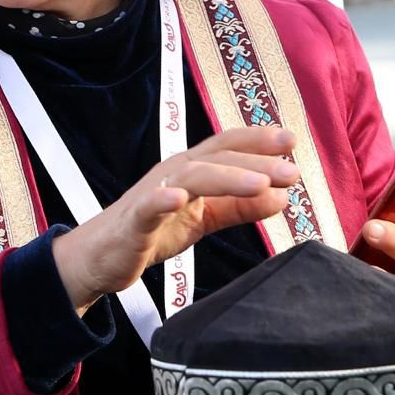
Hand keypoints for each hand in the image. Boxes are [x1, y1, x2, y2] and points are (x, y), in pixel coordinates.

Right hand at [52, 127, 298, 311]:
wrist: (103, 255)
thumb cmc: (154, 230)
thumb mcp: (205, 217)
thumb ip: (240, 207)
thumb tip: (281, 196)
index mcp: (192, 169)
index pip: (228, 147)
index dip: (257, 140)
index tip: (291, 139)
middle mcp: (174, 173)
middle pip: (217, 159)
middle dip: (256, 162)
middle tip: (290, 171)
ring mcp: (153, 193)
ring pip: (192, 177)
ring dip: (227, 177)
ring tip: (258, 184)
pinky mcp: (135, 220)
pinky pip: (149, 206)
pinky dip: (163, 200)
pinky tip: (180, 199)